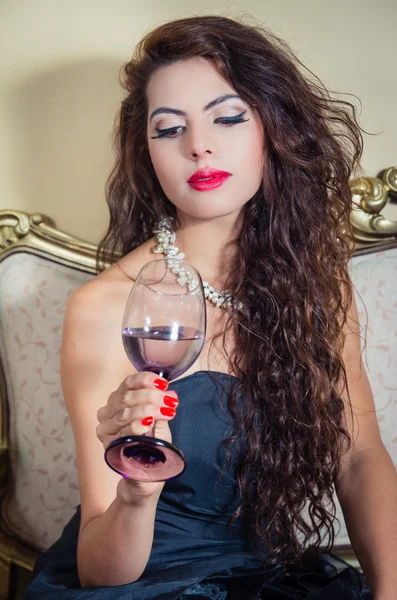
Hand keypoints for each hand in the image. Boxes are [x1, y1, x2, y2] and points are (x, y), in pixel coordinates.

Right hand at [96, 372, 177, 498]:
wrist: (147, 475)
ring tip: (167, 411)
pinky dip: (136, 426)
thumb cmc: (152, 444)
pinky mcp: (109, 448)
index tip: (163, 383)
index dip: (145, 380)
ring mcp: (106, 431)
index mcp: (118, 401)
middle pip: (127, 397)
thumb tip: (170, 394)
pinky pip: (122, 433)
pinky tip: (148, 424)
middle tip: (170, 401)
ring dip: (149, 409)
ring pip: (125, 412)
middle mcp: (107, 413)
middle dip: (152, 396)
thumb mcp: (159, 421)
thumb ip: (162, 406)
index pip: (128, 383)